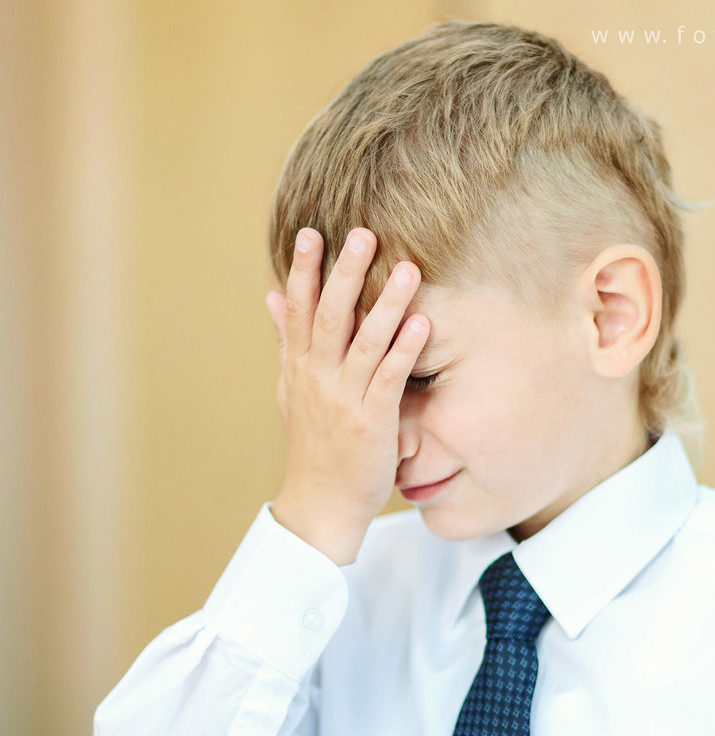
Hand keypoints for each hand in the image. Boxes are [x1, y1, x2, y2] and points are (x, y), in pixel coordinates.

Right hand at [265, 228, 429, 564]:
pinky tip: (421, 325)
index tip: (312, 232)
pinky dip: (404, 351)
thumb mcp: (292, 390)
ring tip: (407, 268)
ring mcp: (344, 400)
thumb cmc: (313, 445)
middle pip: (330, 318)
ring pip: (364, 343)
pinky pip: (388, 380)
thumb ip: (287, 341)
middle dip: (345, 274)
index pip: (300, 311)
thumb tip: (272, 296)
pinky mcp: (371, 423)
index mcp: (300, 368)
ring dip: (386, 305)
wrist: (320, 503)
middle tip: (363, 234)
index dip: (305, 271)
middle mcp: (318, 379)